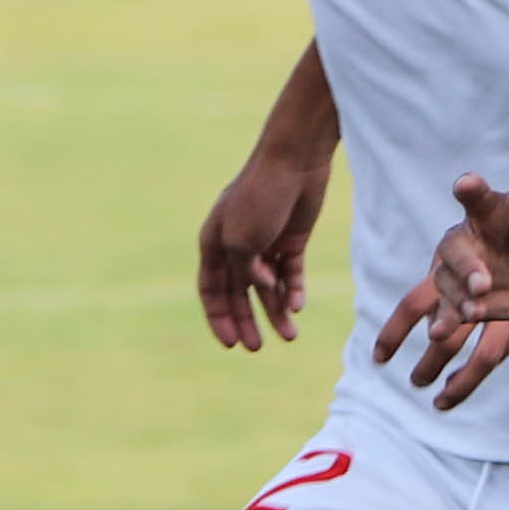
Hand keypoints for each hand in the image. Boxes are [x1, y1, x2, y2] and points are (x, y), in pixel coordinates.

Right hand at [196, 138, 328, 352]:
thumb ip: (244, 272)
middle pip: (238, 293)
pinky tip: (297, 306)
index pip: (211, 290)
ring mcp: (265, 242)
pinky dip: (292, 290)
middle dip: (247, 322)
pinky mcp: (291, 238)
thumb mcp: (242, 240)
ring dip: (275, 311)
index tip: (230, 345)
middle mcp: (236, 245)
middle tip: (257, 349)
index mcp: (214, 243)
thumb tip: (260, 290)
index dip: (218, 319)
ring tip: (290, 336)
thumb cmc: (260, 196)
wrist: (294, 160)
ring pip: (267, 287)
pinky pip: (289, 272)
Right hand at [375, 151, 508, 396]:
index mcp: (488, 209)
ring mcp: (466, 274)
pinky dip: (448, 324)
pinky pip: (451, 315)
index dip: (469, 188)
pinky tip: (449, 333)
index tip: (468, 185)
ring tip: (467, 318)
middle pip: (454, 251)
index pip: (474, 194)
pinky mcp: (471, 303)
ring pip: (445, 287)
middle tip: (483, 284)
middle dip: (465, 268)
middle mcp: (470, 240)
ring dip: (451, 303)